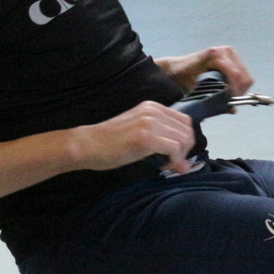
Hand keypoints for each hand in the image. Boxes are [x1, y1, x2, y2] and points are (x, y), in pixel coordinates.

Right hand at [73, 101, 197, 173]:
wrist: (87, 145)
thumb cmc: (110, 142)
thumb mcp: (138, 130)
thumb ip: (161, 138)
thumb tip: (184, 162)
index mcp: (152, 107)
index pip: (184, 121)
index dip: (185, 140)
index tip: (176, 154)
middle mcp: (153, 111)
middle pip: (186, 131)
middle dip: (185, 150)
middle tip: (172, 163)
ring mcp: (149, 123)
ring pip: (183, 140)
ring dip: (179, 156)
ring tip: (165, 165)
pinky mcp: (146, 138)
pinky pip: (174, 149)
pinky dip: (174, 160)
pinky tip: (163, 166)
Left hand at [155, 46, 252, 96]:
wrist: (176, 67)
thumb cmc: (182, 76)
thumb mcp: (196, 89)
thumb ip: (214, 99)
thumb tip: (232, 110)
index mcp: (216, 55)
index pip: (235, 75)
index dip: (236, 91)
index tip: (231, 102)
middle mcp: (225, 51)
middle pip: (244, 76)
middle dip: (239, 92)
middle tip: (231, 102)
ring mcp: (230, 53)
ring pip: (245, 76)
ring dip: (240, 89)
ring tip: (229, 97)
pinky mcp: (232, 57)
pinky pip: (243, 74)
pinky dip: (239, 85)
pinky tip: (229, 90)